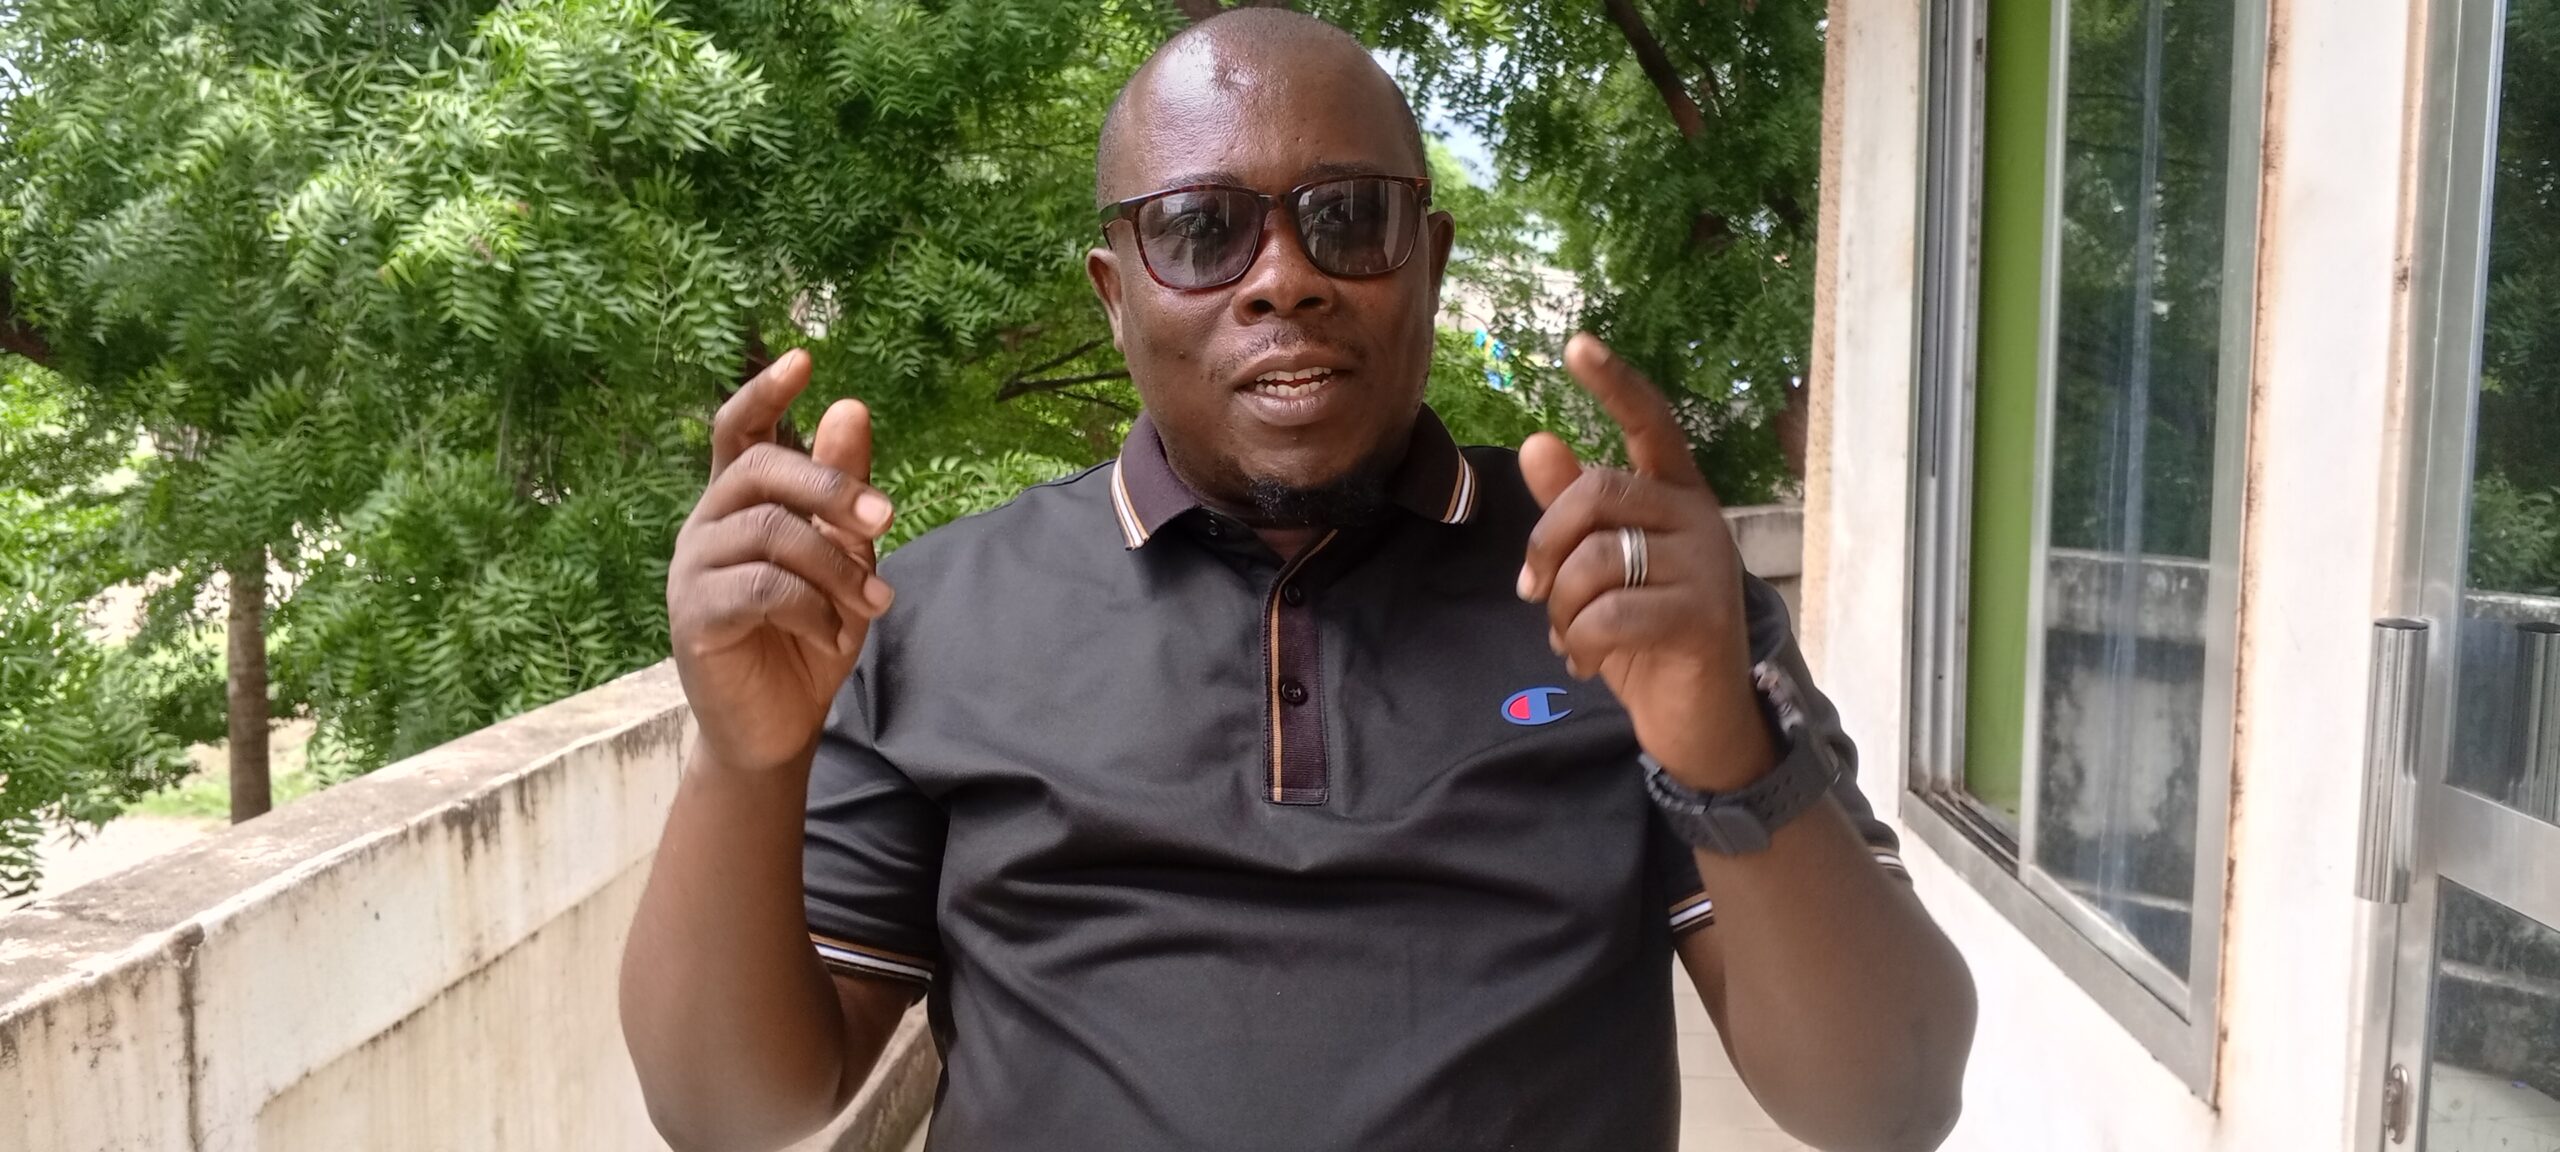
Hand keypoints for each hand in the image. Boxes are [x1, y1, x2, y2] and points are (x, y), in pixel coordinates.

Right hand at [668, 349, 895, 774]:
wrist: (778, 726)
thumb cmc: (807, 636)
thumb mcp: (841, 558)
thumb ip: (841, 490)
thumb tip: (851, 406)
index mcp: (738, 504)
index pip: (738, 430)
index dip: (765, 391)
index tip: (805, 357)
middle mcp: (707, 526)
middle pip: (760, 469)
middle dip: (831, 487)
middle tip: (887, 520)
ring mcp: (693, 570)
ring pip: (770, 531)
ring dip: (835, 565)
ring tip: (873, 604)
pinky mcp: (695, 617)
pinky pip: (760, 588)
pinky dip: (812, 608)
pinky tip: (834, 634)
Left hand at [1516, 334, 1774, 791]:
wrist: (1699, 720)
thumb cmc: (1647, 635)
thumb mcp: (1604, 569)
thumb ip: (1575, 508)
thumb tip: (1537, 441)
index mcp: (1677, 496)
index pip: (1651, 424)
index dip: (1615, 385)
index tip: (1576, 344)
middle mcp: (1700, 519)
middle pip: (1599, 492)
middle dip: (1546, 544)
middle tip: (1531, 593)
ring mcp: (1707, 567)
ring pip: (1596, 559)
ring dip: (1562, 609)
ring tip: (1571, 638)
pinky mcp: (1702, 618)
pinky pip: (1609, 613)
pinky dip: (1581, 644)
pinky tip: (1587, 662)